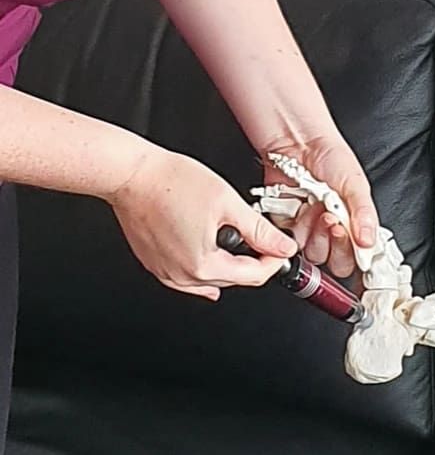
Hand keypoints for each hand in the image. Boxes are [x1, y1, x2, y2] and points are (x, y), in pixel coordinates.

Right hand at [107, 145, 296, 301]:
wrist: (132, 175)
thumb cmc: (171, 183)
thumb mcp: (228, 203)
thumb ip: (258, 230)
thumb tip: (283, 247)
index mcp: (202, 265)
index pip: (252, 276)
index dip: (274, 261)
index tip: (282, 248)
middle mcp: (181, 276)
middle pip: (232, 279)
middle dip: (253, 262)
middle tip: (266, 241)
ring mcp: (164, 272)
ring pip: (208, 280)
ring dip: (229, 265)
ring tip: (239, 242)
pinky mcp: (153, 264)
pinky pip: (185, 277)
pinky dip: (203, 268)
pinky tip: (210, 257)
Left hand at [258, 133, 378, 279]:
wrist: (298, 143)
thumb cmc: (330, 157)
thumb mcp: (356, 184)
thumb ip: (365, 214)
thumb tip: (369, 242)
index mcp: (355, 223)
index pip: (361, 256)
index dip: (359, 256)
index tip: (358, 244)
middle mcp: (334, 230)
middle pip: (338, 263)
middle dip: (337, 245)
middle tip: (336, 222)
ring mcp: (311, 231)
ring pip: (315, 255)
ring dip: (317, 235)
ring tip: (319, 209)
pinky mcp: (288, 228)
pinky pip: (292, 243)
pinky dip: (298, 228)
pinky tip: (302, 208)